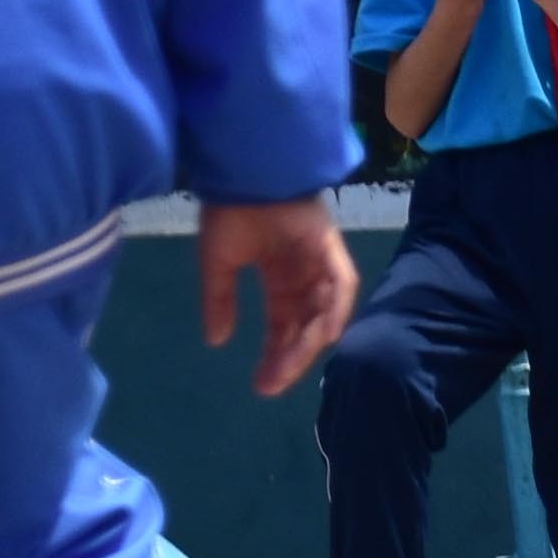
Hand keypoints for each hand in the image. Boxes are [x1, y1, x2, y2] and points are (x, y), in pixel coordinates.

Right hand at [200, 198, 356, 396]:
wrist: (244, 171)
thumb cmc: (230, 209)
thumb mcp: (217, 264)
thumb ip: (219, 301)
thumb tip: (216, 341)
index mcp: (279, 278)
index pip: (282, 326)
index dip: (274, 355)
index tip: (261, 385)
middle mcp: (304, 275)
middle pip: (305, 327)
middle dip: (289, 358)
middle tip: (270, 385)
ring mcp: (321, 263)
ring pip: (323, 313)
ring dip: (308, 343)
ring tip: (287, 369)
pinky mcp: (331, 249)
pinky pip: (341, 286)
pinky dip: (334, 311)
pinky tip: (322, 337)